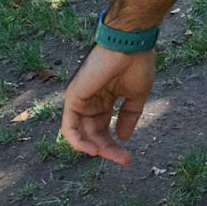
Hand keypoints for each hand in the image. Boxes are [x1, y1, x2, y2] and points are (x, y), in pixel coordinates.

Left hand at [61, 45, 156, 164]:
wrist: (131, 45)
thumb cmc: (137, 64)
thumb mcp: (136, 95)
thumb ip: (128, 116)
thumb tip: (123, 137)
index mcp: (105, 99)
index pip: (104, 128)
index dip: (114, 145)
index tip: (127, 158)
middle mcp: (90, 100)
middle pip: (93, 133)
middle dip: (107, 149)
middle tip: (124, 160)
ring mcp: (80, 99)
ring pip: (81, 133)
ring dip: (94, 147)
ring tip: (107, 155)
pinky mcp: (73, 97)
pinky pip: (69, 126)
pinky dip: (77, 140)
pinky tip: (92, 149)